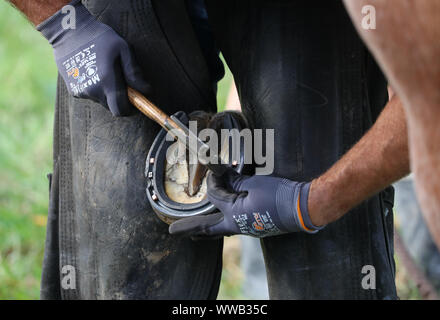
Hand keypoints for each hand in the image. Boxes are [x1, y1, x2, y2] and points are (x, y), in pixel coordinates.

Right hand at [37, 0, 149, 115]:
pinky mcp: (73, 90)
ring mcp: (81, 91)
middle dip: (119, 98)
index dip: (130, 108)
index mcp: (107, 81)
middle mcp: (93, 90)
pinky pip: (91, 95)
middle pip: (112, 106)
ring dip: (107, 91)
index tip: (134, 99)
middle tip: (120, 80)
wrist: (68, 31)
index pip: (121, 110)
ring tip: (104, 71)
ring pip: (102, 100)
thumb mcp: (123, 48)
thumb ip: (134, 72)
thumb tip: (146, 91)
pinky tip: (92, 71)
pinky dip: (95, 88)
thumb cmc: (100, 37)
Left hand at [169, 169, 323, 238]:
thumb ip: (234, 181)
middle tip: (174, 231)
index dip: (212, 181)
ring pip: (220, 230)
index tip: (213, 169)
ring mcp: (247, 228)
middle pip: (208, 229)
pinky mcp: (256, 226)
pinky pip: (234, 226)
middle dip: (191, 228)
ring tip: (194, 233)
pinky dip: (223, 224)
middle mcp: (237, 226)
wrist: (303, 208)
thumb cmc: (279, 196)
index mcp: (234, 216)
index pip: (214, 197)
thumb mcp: (254, 184)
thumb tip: (222, 175)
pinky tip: (220, 224)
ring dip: (206, 228)